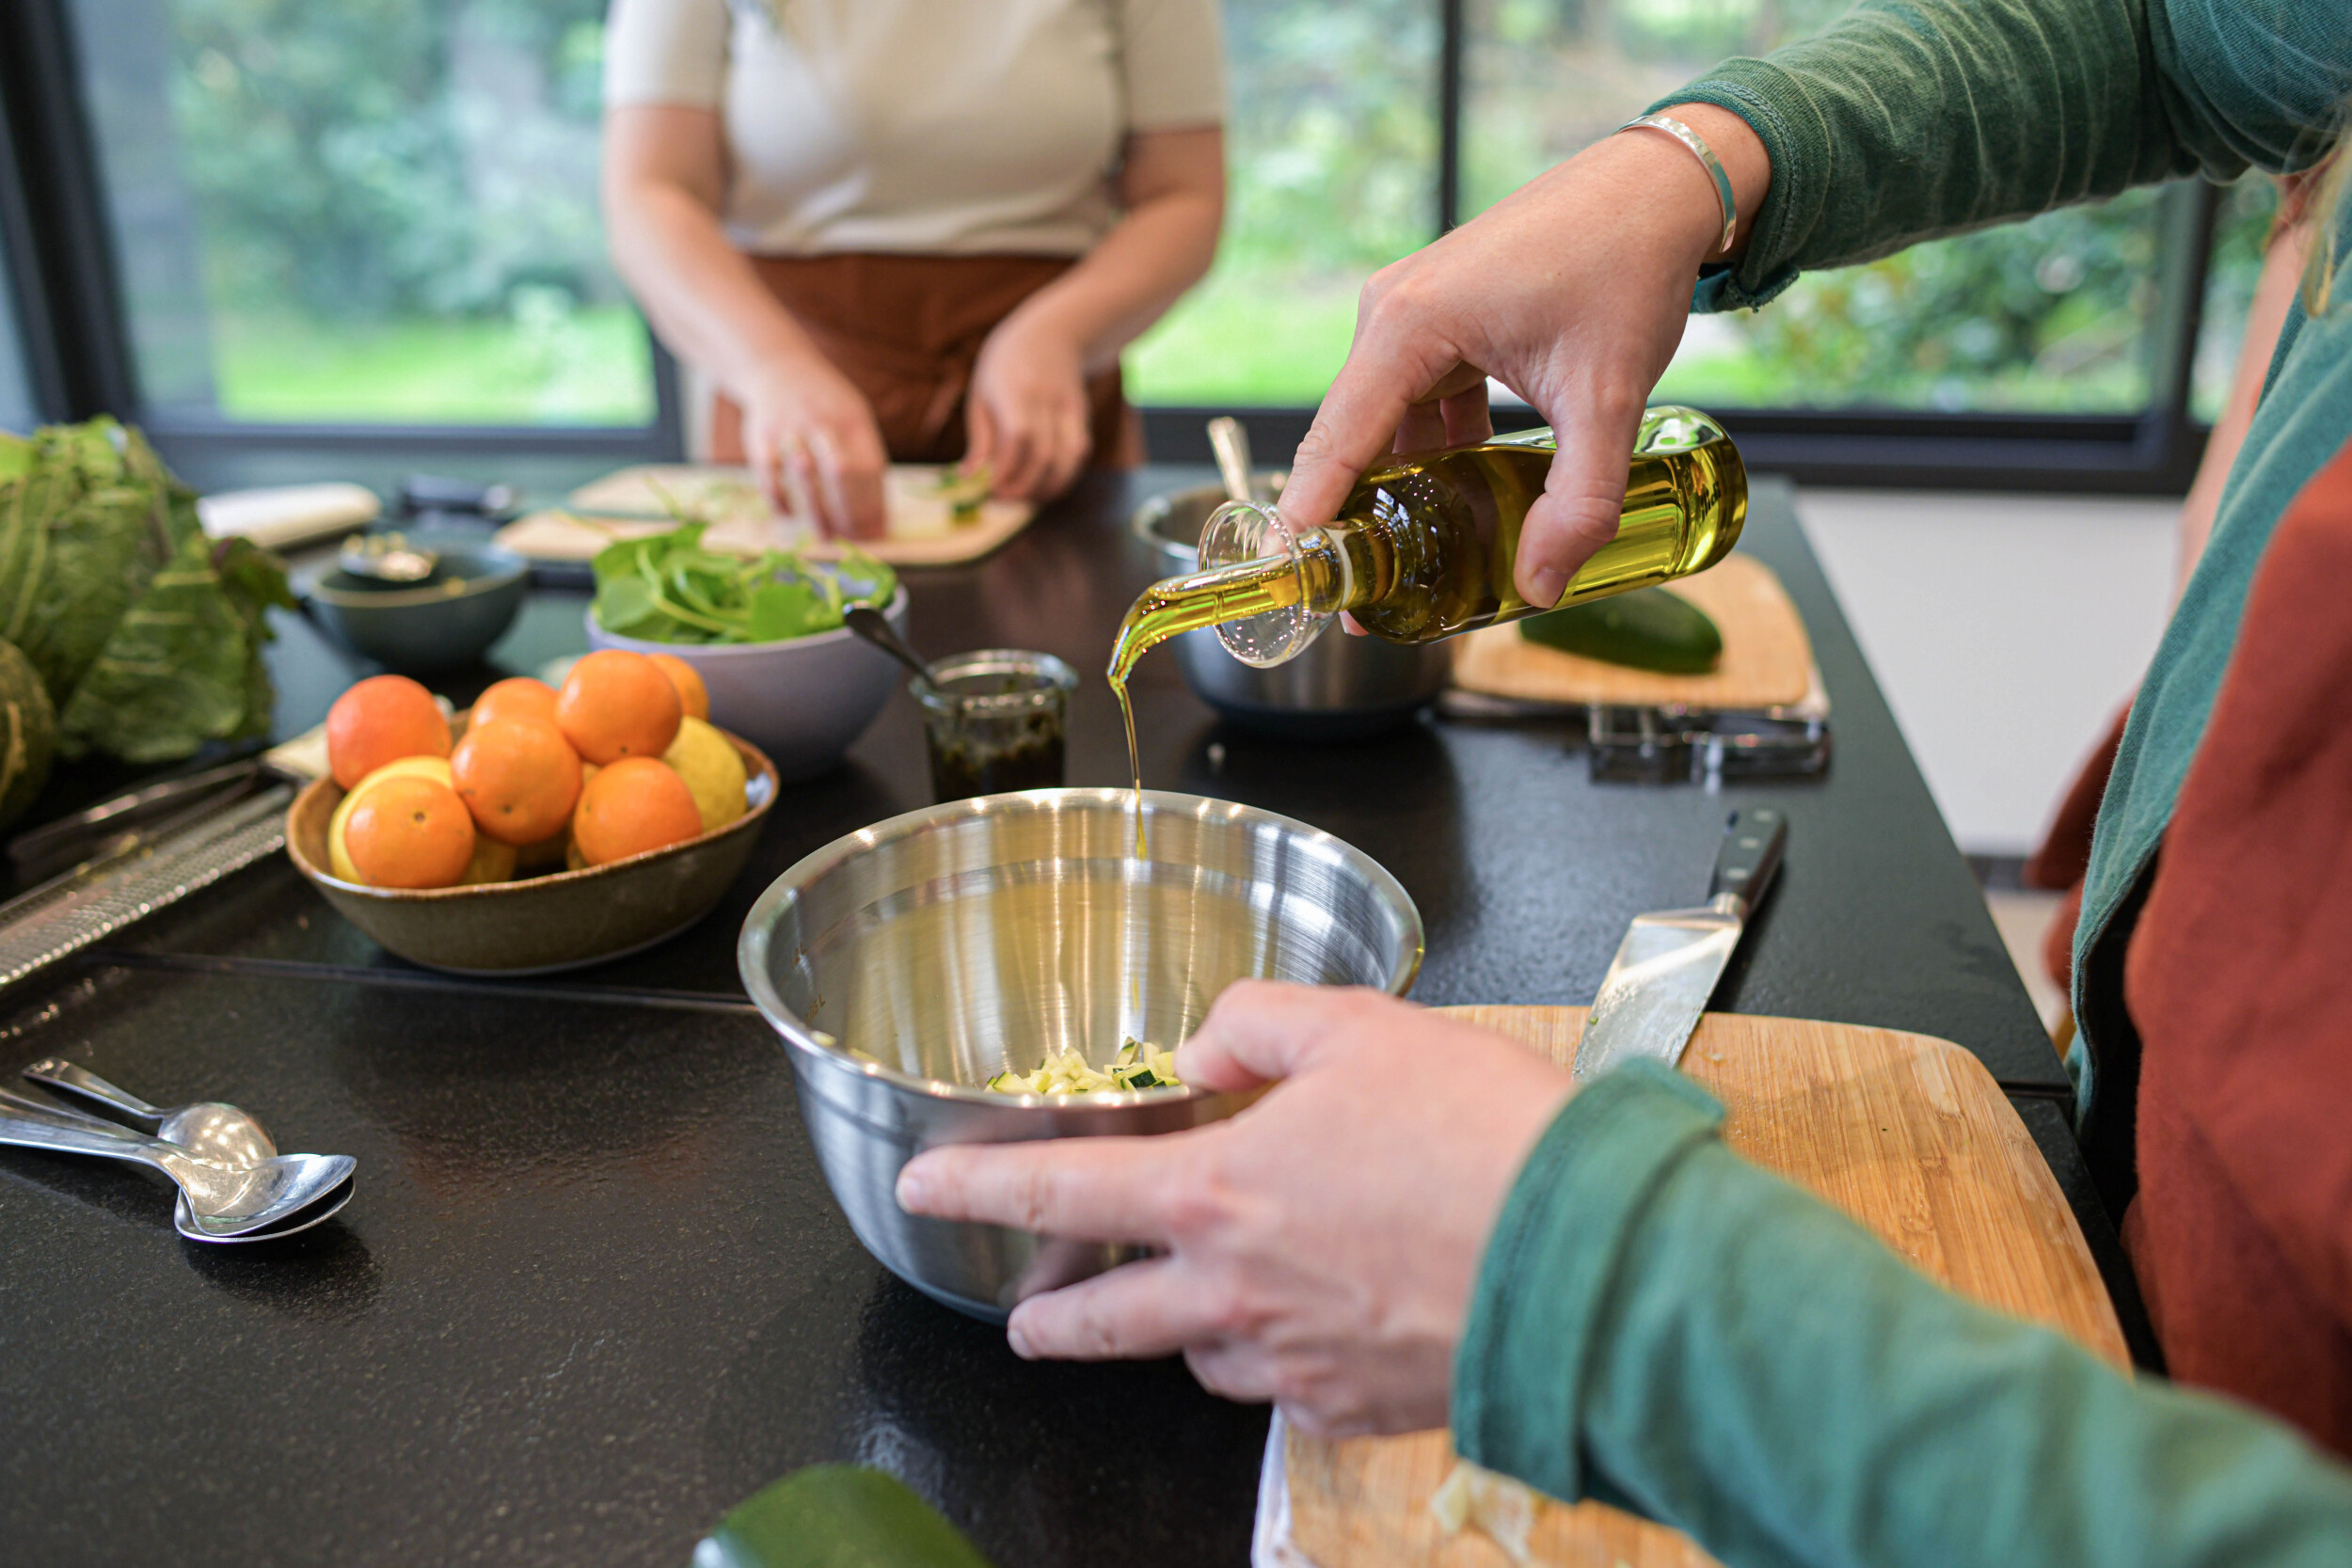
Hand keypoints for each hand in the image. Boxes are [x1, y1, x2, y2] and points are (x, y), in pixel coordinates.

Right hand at [736, 353, 888, 539]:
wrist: (777, 366)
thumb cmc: (825, 404)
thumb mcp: (854, 416)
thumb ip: (866, 461)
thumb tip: (880, 521)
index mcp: (853, 418)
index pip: (870, 468)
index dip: (875, 504)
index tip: (878, 531)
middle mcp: (822, 420)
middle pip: (840, 474)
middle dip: (850, 512)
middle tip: (855, 539)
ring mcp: (789, 427)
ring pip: (805, 478)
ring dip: (817, 514)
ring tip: (827, 537)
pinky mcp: (761, 437)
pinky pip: (770, 477)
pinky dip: (780, 502)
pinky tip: (790, 516)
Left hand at [895, 983, 1575, 1437]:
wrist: (1586, 1264)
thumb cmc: (1480, 1141)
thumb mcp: (1360, 1027)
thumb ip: (1258, 1023)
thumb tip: (1208, 1048)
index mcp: (1213, 1193)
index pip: (1056, 1189)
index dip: (976, 1183)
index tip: (926, 1187)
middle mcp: (1233, 1293)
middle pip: (1101, 1318)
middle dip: (1050, 1315)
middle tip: (1024, 1318)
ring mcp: (1293, 1362)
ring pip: (1202, 1358)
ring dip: (1183, 1334)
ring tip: (1195, 1310)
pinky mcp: (1359, 1407)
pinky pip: (1290, 1392)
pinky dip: (1282, 1363)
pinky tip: (1312, 1331)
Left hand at [965, 311, 1091, 502]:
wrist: (1051, 334)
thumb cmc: (1005, 368)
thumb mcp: (982, 394)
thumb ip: (980, 439)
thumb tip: (971, 479)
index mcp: (1014, 387)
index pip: (1018, 435)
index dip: (1006, 468)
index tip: (989, 488)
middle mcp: (1045, 397)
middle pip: (1042, 454)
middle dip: (1023, 485)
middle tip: (1002, 499)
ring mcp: (1068, 406)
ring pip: (1066, 459)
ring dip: (1046, 487)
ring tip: (1024, 498)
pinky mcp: (1082, 415)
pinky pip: (1078, 453)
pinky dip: (1064, 477)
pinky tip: (1045, 486)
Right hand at [1280, 108, 1763, 606]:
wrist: (1659, 187)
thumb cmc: (1627, 265)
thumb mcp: (1607, 396)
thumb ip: (1577, 500)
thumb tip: (1539, 585)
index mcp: (1410, 324)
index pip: (1336, 441)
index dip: (1308, 516)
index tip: (1286, 577)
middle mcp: (1392, 314)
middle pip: (1350, 439)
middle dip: (1351, 520)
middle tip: (1355, 603)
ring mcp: (1412, 314)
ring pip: (1385, 425)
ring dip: (1396, 490)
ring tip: (1404, 565)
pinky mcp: (1439, 320)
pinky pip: (1415, 402)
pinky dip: (1429, 455)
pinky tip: (1453, 503)